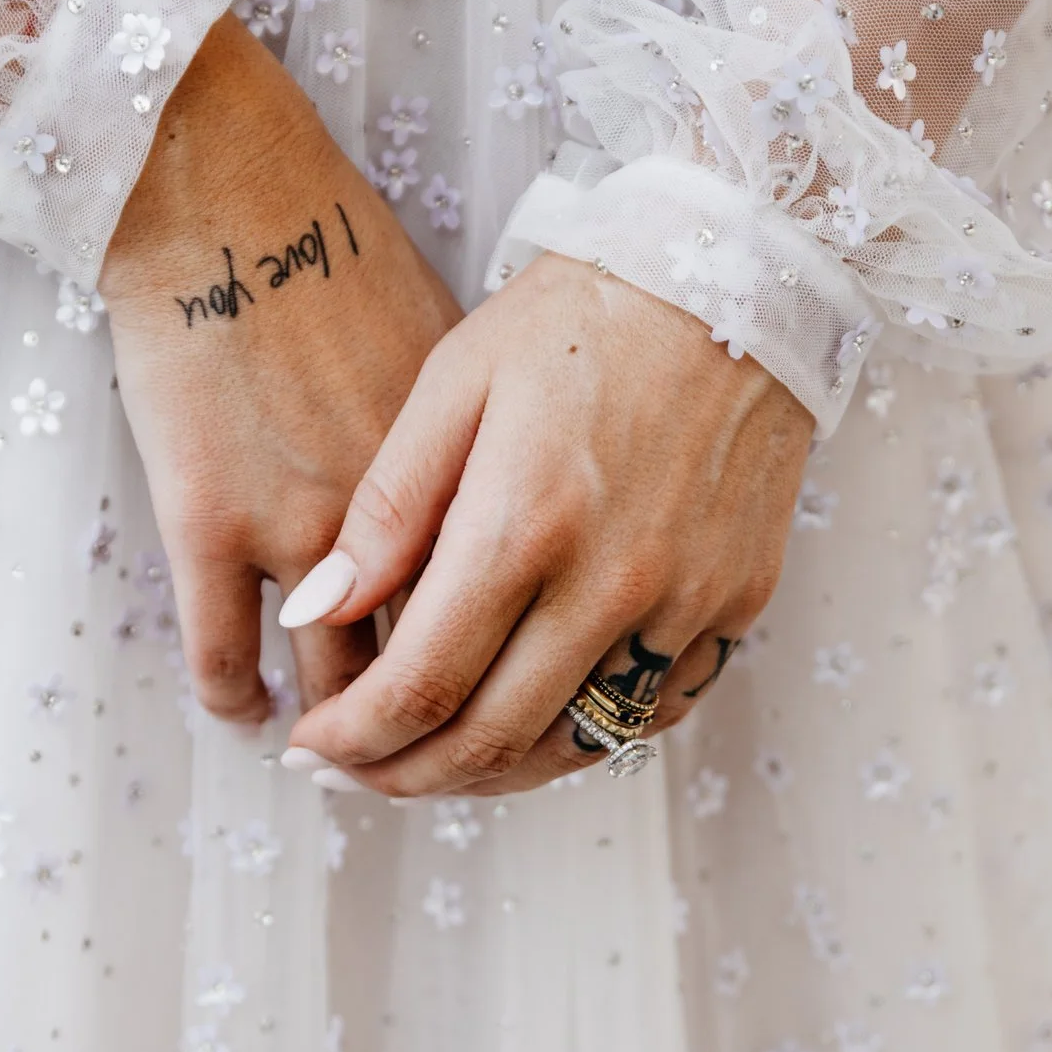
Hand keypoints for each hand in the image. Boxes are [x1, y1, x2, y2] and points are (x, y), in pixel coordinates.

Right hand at [104, 15, 461, 724]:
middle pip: (439, 671)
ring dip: (341, 734)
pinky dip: (238, 699)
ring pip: (339, 685)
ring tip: (335, 753)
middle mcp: (408, 519)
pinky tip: (250, 712)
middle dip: (433, 734)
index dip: (510, 678)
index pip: (514, 619)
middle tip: (416, 759)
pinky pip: (224, 656)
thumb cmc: (344, 249)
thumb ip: (489, 461)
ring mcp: (304, 526)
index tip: (498, 703)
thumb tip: (512, 530)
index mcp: (478, 478)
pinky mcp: (212, 521)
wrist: (227, 188)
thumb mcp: (462, 356)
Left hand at [281, 252, 814, 795]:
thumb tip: (315, 611)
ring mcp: (685, 605)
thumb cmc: (581, 314)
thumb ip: (385, 509)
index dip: (354, 738)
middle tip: (353, 772)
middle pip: (490, 741)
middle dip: (403, 775)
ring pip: (573, 747)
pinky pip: (651, 715)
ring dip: (487, 776)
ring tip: (427, 761)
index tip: (312, 746)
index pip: (421, 686)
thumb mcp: (456, 381)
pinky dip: (578, 738)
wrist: (740, 274)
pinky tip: (529, 721)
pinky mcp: (736, 606)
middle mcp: (612, 583)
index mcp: (524, 523)